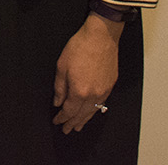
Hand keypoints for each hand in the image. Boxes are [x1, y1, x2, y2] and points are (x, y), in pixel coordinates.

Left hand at [52, 13, 122, 132]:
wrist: (101, 37)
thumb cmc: (80, 47)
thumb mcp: (62, 66)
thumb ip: (59, 87)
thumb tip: (57, 102)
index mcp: (79, 91)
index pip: (69, 111)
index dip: (62, 118)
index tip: (57, 122)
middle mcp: (93, 95)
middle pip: (81, 115)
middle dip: (72, 123)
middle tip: (66, 130)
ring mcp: (104, 91)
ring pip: (93, 112)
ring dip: (84, 120)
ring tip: (78, 126)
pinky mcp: (110, 85)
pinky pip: (101, 104)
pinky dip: (94, 111)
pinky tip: (90, 112)